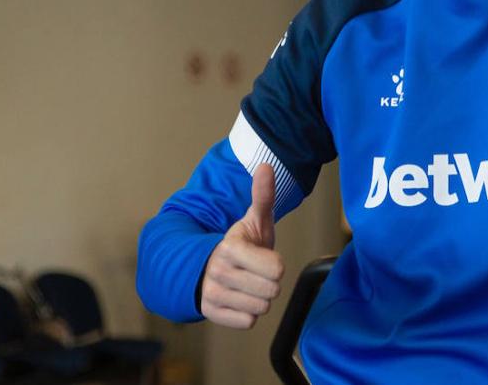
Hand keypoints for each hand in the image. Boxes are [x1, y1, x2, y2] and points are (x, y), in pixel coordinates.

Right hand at [199, 163, 284, 328]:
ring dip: (258, 298)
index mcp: (231, 247)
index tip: (262, 256)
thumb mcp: (255, 219)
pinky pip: (248, 322)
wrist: (209, 266)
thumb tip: (266, 165)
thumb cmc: (242, 243)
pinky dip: (247, 313)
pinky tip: (238, 298)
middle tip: (255, 272)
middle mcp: (218, 270)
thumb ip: (263, 195)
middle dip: (268, 282)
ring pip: (261, 308)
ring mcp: (212, 293)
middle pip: (272, 290)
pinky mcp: (210, 312)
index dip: (276, 264)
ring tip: (247, 283)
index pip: (277, 269)